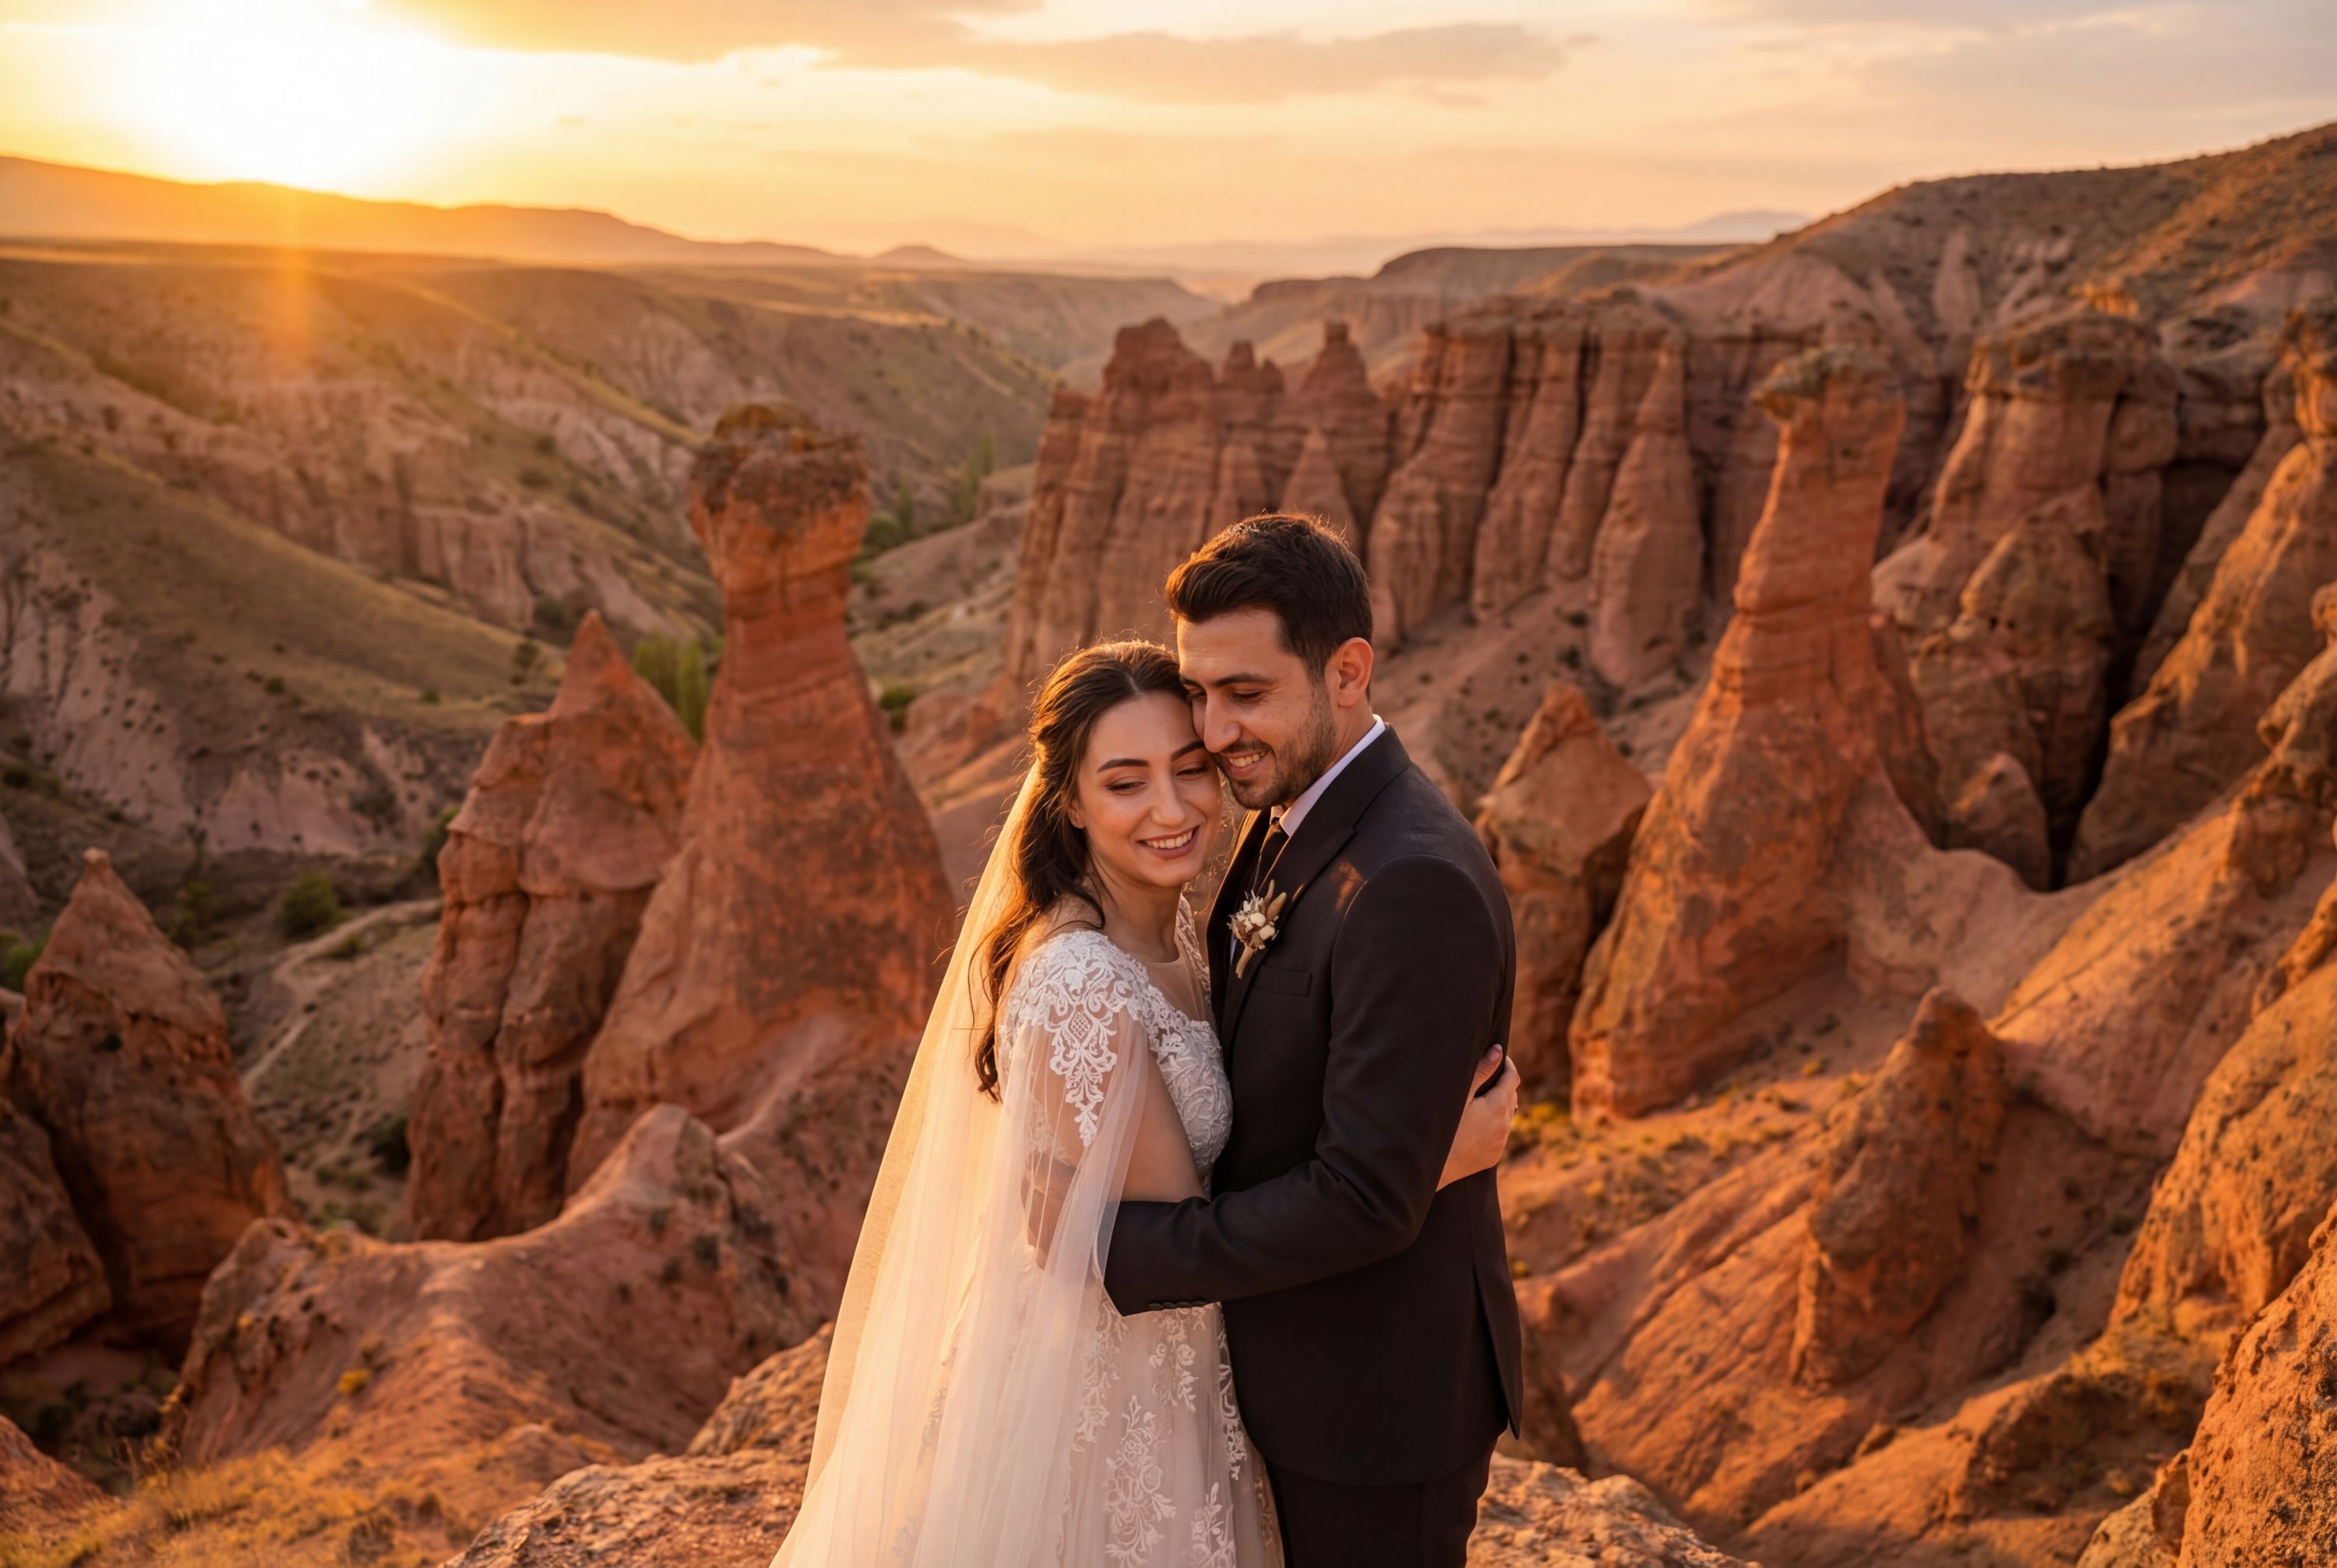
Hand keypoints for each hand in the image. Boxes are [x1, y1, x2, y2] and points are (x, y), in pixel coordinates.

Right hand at [1438, 1044, 1516, 1189]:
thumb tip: (1499, 1051)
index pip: (1513, 1078)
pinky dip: (1493, 1123)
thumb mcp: (1459, 1094)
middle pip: (1512, 1096)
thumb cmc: (1442, 1126)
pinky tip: (1476, 1122)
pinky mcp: (1493, 1156)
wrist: (1433, 1167)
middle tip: (1487, 1074)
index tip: (1500, 1055)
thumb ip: (1481, 1071)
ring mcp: (1499, 1143)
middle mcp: (1504, 1125)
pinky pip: (1499, 1134)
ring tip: (1481, 1097)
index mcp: (1498, 1106)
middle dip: (1504, 1083)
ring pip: (1506, 1116)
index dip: (1508, 1064)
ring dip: (1499, 1104)